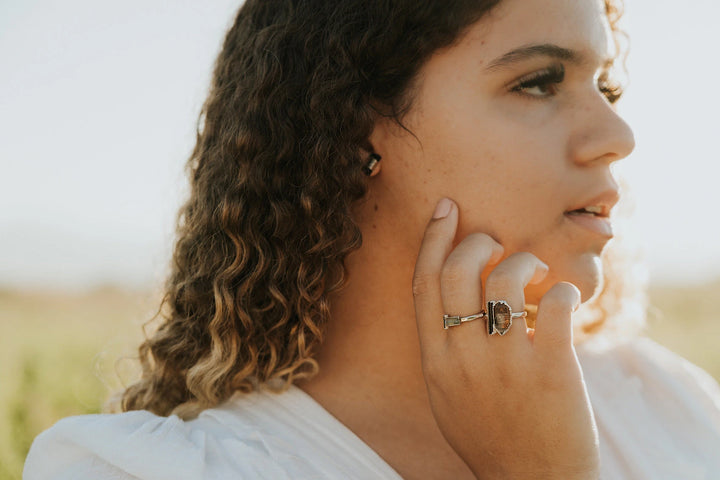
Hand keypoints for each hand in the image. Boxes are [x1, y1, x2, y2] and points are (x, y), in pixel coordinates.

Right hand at [412, 198, 599, 479]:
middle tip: (496, 241)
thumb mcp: (445, 394)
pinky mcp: (552, 370)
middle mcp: (464, 359)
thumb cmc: (490, 436)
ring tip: (536, 271)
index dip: (432, 239)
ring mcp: (507, 365)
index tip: (446, 208)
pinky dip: (563, 289)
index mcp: (435, 362)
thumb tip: (449, 296)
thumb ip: (442, 348)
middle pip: (458, 271)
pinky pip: (556, 304)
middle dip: (477, 240)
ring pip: (506, 279)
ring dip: (524, 260)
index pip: (423, 284)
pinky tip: (564, 298)